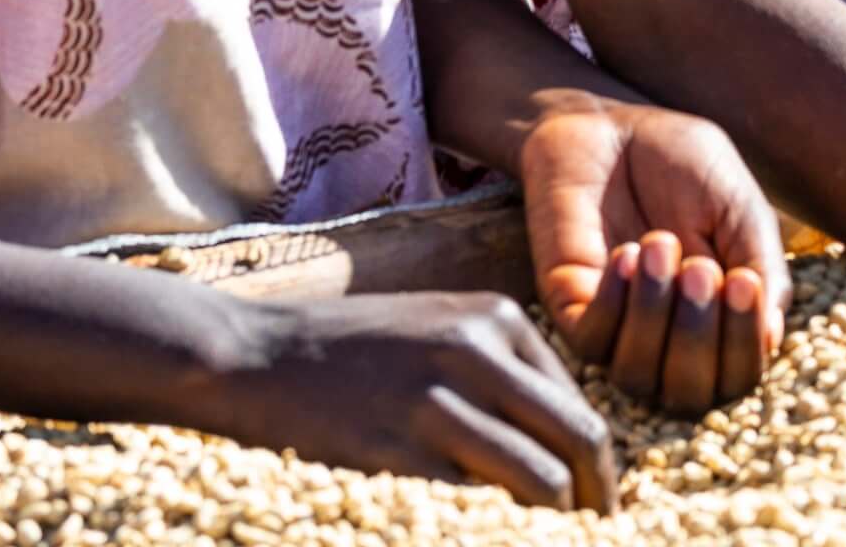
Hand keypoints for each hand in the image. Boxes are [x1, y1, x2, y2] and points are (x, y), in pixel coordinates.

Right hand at [192, 292, 617, 510]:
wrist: (250, 355)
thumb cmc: (347, 349)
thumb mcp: (436, 329)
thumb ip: (498, 370)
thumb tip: (561, 441)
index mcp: (496, 320)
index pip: (579, 404)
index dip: (595, 464)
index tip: (594, 502)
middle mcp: (477, 354)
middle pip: (578, 440)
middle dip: (595, 497)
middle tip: (596, 534)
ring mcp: (435, 403)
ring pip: (539, 479)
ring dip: (552, 522)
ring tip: (544, 542)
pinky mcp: (396, 452)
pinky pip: (474, 504)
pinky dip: (494, 527)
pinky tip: (488, 536)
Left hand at [520, 92, 788, 412]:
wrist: (611, 126)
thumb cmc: (683, 164)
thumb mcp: (739, 207)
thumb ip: (761, 265)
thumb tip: (772, 339)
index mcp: (719, 318)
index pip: (736, 377)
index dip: (743, 348)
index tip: (745, 284)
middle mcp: (668, 337)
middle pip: (688, 395)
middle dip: (699, 337)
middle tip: (701, 266)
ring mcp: (617, 327)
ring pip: (637, 376)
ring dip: (656, 316)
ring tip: (659, 244)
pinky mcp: (570, 307)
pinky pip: (592, 341)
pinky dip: (615, 302)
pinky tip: (624, 252)